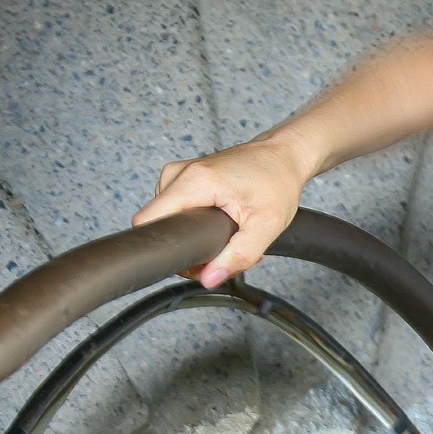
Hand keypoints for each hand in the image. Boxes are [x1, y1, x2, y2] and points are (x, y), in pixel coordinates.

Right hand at [131, 138, 310, 286]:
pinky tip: (220, 224)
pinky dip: (196, 224)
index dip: (165, 248)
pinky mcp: (184, 178)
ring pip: (169, 221)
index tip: (191, 258)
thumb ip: (238, 256)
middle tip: (223, 248)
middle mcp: (179, 174)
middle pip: (160, 226)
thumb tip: (209, 279)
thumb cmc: (278, 181)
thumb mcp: (266, 225)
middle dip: (190, 247)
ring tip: (226, 234)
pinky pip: (177, 210)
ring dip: (195, 237)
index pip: (148, 222)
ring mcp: (180, 174)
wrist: (284, 155)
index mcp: (193, 181)